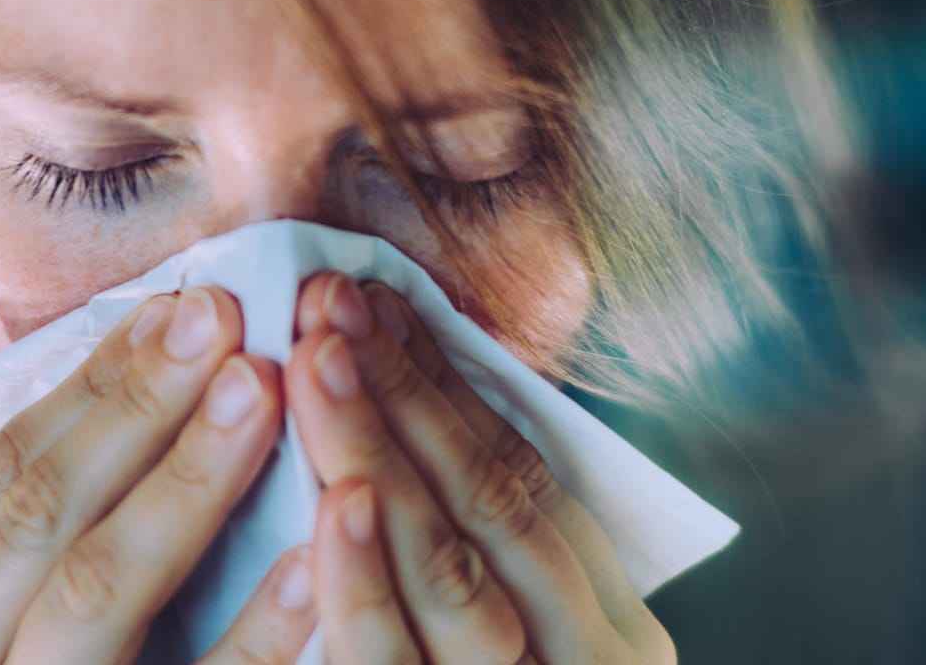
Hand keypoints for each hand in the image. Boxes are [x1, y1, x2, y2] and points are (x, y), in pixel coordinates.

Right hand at [0, 286, 317, 664]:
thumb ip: (33, 543)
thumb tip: (141, 378)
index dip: (88, 389)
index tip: (178, 305)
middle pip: (35, 520)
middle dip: (135, 411)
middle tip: (228, 318)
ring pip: (89, 602)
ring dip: (182, 488)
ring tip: (267, 393)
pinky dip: (248, 635)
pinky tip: (313, 563)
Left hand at [285, 273, 676, 663]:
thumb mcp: (520, 627)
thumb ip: (478, 550)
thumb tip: (402, 405)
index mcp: (609, 625)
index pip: (524, 478)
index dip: (444, 383)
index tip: (374, 298)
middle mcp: (588, 656)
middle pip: (492, 505)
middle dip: (407, 391)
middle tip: (332, 300)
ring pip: (449, 571)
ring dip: (377, 454)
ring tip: (316, 360)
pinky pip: (390, 663)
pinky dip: (362, 583)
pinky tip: (333, 506)